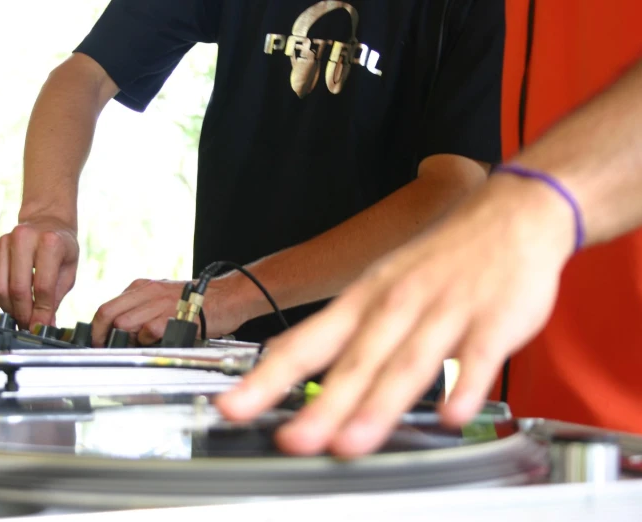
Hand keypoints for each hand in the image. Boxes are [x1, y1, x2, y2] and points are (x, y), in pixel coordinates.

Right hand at [0, 217, 78, 329]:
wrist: (47, 222)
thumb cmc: (61, 248)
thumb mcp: (68, 270)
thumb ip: (56, 297)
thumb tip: (45, 324)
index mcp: (50, 242)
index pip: (43, 286)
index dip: (41, 312)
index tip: (41, 327)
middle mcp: (24, 239)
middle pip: (18, 288)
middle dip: (23, 313)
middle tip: (28, 326)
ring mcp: (5, 242)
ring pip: (0, 287)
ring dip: (10, 308)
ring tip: (21, 318)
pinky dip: (3, 298)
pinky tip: (14, 303)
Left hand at [91, 274, 250, 346]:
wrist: (228, 297)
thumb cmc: (199, 301)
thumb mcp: (164, 297)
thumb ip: (142, 309)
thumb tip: (122, 331)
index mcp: (143, 287)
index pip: (107, 306)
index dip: (97, 327)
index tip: (97, 341)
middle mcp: (147, 291)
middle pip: (108, 313)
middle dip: (100, 335)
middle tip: (104, 350)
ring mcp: (159, 303)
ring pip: (123, 323)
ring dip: (123, 340)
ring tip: (132, 348)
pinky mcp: (172, 316)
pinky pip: (147, 332)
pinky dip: (146, 342)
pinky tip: (155, 344)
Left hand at [216, 175, 574, 456]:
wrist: (509, 216)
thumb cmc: (436, 260)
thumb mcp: (378, 285)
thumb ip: (343, 332)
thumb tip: (293, 363)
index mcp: (363, 300)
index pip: (306, 343)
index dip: (268, 376)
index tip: (235, 405)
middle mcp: (396, 305)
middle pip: (355, 360)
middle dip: (323, 404)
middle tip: (294, 439)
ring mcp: (444, 312)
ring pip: (407, 362)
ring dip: (379, 403)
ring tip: (354, 441)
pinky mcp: (493, 320)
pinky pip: (477, 357)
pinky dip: (464, 385)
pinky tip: (451, 415)